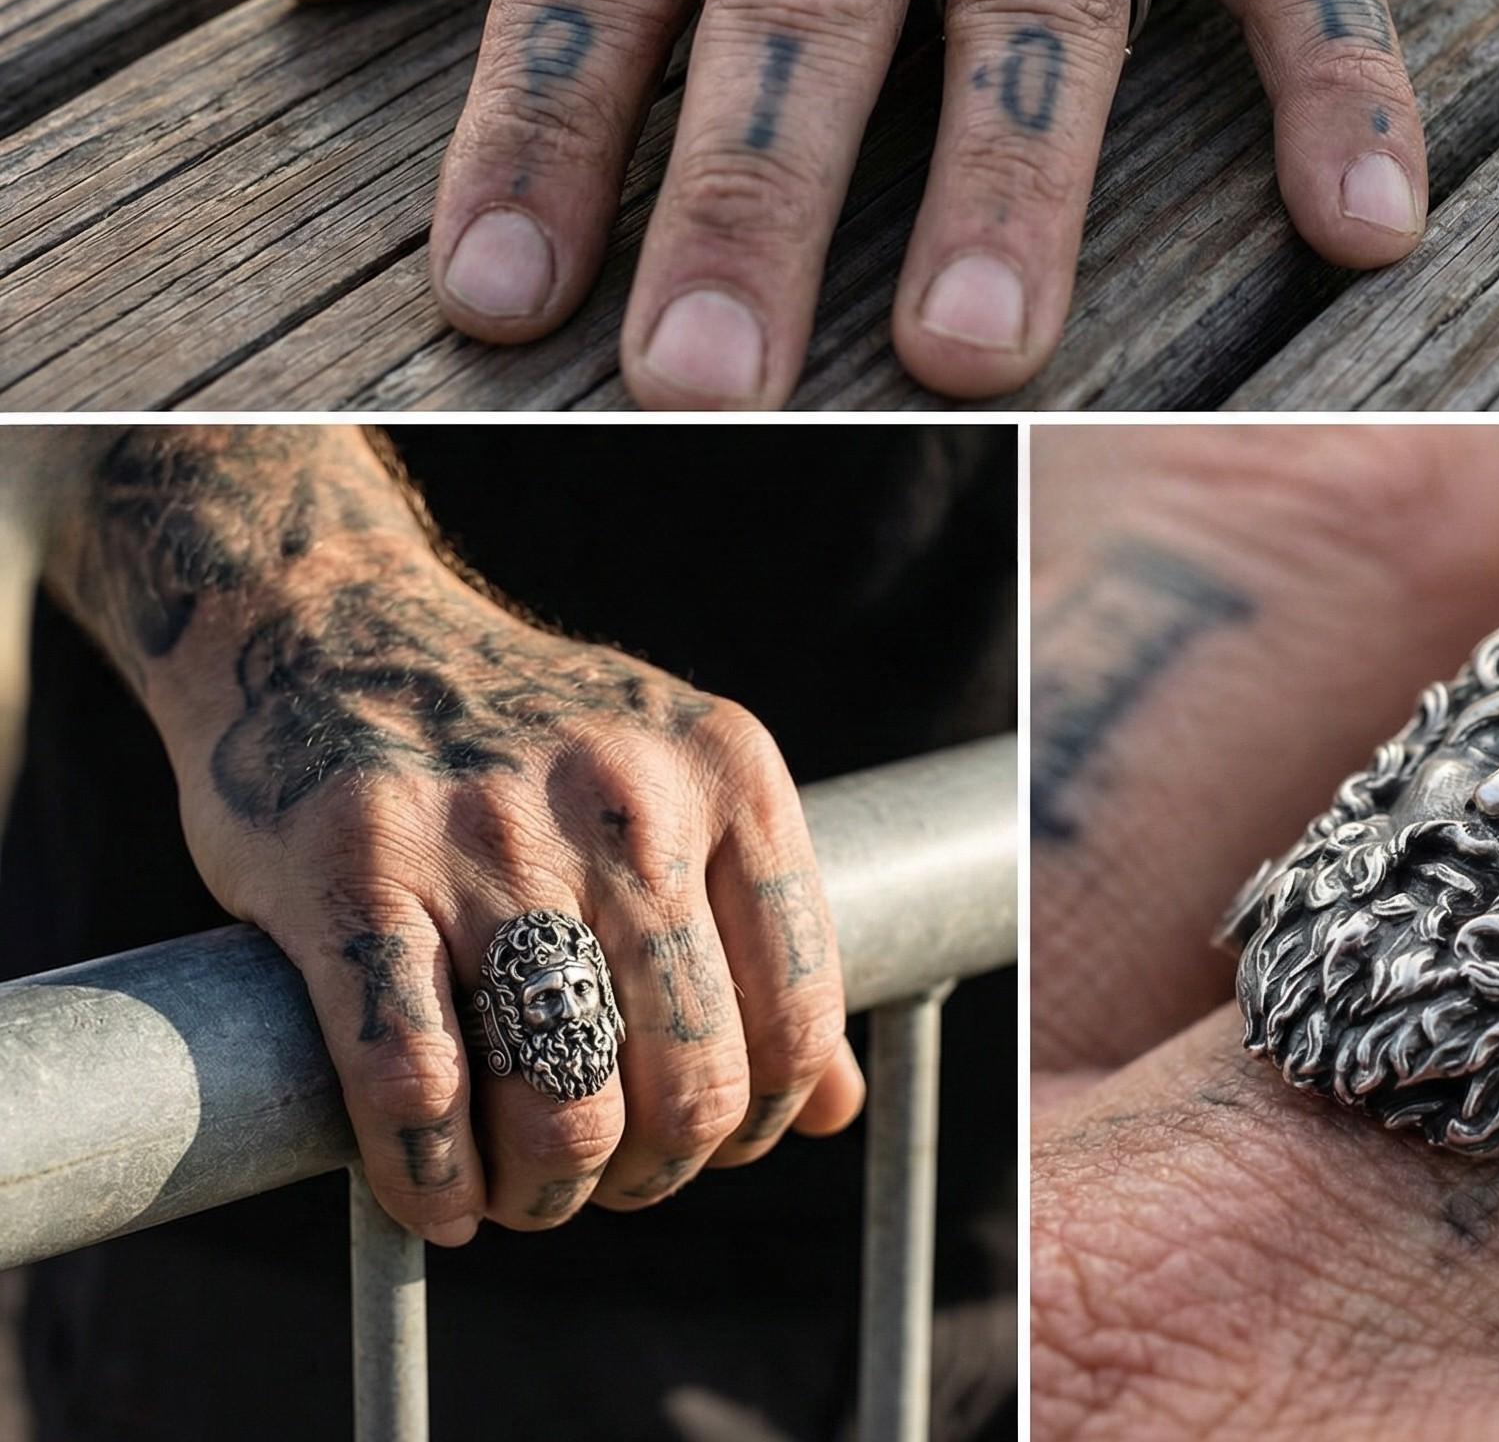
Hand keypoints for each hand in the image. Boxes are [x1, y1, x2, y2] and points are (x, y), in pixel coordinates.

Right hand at [48, 428, 860, 1241]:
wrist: (333, 626)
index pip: (797, 1012)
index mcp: (728, 773)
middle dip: (651, 1173)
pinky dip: (430, 1178)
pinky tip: (438, 1197)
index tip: (705, 1143)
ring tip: (523, 1190)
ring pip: (563, 1100)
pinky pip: (413, 1084)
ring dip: (546, 1191)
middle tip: (604, 1178)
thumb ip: (761, 934)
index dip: (760, 1119)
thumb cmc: (525, 738)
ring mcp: (489, 836)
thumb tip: (839, 1105)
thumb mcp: (679, 786)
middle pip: (689, 1079)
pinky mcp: (356, 872)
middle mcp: (625, 802)